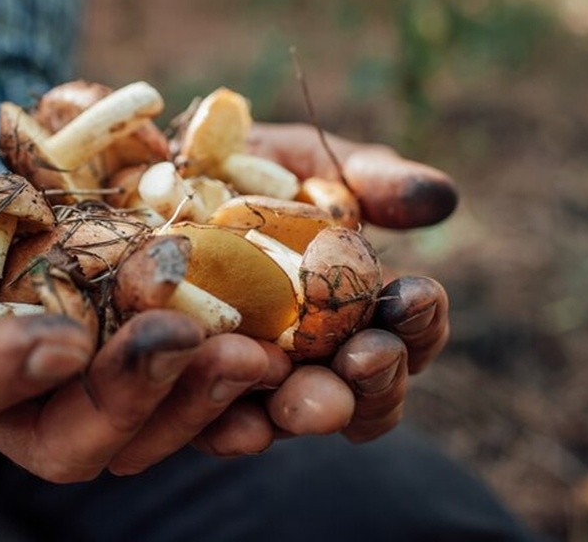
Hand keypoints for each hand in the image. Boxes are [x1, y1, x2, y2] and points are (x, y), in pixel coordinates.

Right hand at [0, 164, 286, 480]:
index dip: (5, 374)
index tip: (58, 338)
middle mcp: (18, 402)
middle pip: (75, 437)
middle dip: (131, 399)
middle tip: (191, 345)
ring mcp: (89, 385)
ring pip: (150, 424)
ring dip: (205, 396)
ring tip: (260, 351)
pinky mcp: (144, 355)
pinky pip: (197, 387)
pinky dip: (238, 377)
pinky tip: (285, 351)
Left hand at [188, 123, 455, 452]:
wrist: (146, 176)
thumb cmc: (241, 167)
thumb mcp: (304, 160)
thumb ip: (370, 179)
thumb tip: (442, 198)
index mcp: (354, 306)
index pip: (407, 331)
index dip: (422, 320)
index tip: (416, 293)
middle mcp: (312, 354)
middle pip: (365, 392)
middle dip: (375, 380)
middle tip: (365, 356)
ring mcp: (254, 380)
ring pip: (298, 417)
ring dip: (311, 410)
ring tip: (302, 398)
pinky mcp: (190, 393)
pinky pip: (215, 427)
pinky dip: (230, 425)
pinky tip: (234, 418)